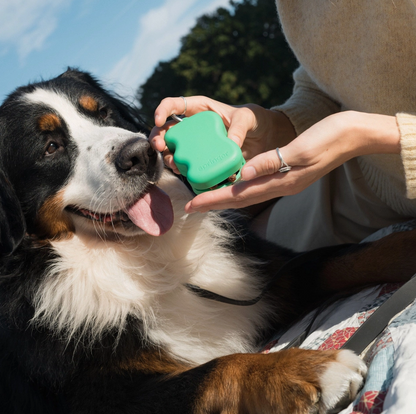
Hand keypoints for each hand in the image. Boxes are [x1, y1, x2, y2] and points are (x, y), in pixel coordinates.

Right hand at [149, 96, 293, 173]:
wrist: (266, 139)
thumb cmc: (255, 121)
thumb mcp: (248, 118)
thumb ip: (239, 127)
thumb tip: (231, 144)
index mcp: (200, 109)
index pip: (175, 104)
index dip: (163, 110)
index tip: (159, 120)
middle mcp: (195, 127)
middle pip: (168, 130)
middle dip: (159, 137)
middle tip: (159, 147)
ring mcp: (197, 145)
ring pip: (174, 149)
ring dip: (168, 156)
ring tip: (173, 163)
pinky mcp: (203, 160)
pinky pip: (189, 164)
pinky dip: (184, 169)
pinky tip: (184, 173)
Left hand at [183, 111, 399, 212]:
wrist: (353, 135)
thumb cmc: (329, 138)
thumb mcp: (301, 148)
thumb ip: (272, 161)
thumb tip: (244, 173)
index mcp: (282, 180)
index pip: (240, 194)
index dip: (214, 199)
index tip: (192, 205)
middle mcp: (280, 185)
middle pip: (240, 198)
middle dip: (214, 202)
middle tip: (190, 206)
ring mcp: (284, 181)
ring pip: (247, 193)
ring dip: (225, 197)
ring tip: (205, 198)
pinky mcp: (287, 173)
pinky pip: (257, 184)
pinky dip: (240, 186)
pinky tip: (232, 183)